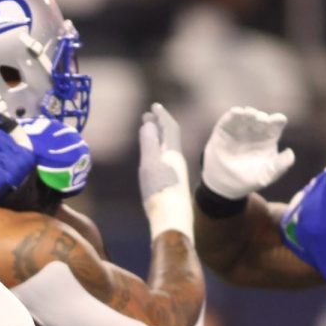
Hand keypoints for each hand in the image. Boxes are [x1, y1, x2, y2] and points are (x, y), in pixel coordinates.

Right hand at [137, 102, 190, 240]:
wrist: (172, 219)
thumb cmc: (159, 191)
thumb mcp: (149, 164)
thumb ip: (149, 143)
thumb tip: (149, 123)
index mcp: (173, 152)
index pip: (170, 127)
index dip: (162, 115)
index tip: (154, 106)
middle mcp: (178, 159)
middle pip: (171, 136)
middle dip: (160, 124)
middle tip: (148, 116)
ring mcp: (177, 172)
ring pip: (170, 147)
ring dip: (160, 136)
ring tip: (150, 132)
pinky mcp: (174, 183)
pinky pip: (167, 157)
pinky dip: (160, 149)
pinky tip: (155, 157)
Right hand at [201, 106, 295, 199]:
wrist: (224, 185)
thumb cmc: (249, 179)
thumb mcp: (267, 176)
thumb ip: (280, 166)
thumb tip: (290, 154)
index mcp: (269, 138)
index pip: (276, 124)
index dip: (278, 120)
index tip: (278, 120)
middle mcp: (256, 130)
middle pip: (261, 118)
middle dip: (262, 117)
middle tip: (261, 120)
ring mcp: (240, 128)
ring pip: (246, 115)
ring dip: (249, 113)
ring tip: (249, 113)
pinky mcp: (225, 129)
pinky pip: (229, 119)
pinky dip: (233, 114)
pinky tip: (237, 112)